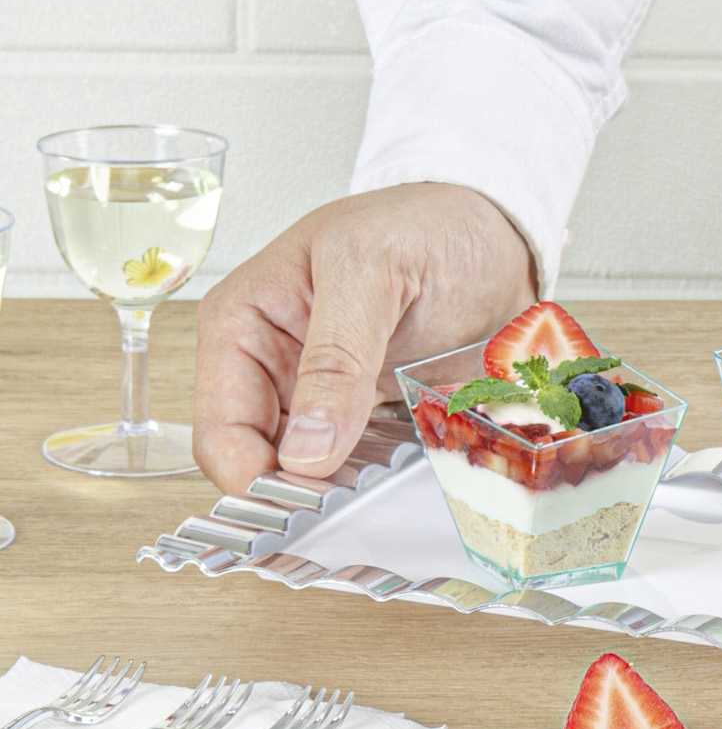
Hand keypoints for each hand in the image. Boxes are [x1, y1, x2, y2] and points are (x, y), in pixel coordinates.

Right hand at [194, 184, 534, 492]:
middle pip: (260, 462)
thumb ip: (336, 357)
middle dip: (299, 493)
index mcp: (243, 323)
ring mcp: (323, 396)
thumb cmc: (423, 224)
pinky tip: (408, 477)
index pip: (221, 429)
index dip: (253, 477)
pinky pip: (362, 467)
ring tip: (384, 489)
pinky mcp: (372, 415)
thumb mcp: (372, 271)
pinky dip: (380, 480)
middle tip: (350, 504)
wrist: (494, 232)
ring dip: (344, 492)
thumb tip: (304, 449)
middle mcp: (272, 368)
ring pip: (311, 474)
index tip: (306, 502)